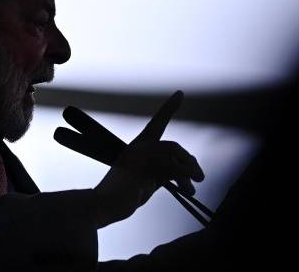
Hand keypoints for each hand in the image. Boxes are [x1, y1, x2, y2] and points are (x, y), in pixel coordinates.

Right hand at [92, 91, 203, 227]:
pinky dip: (185, 177)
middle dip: (188, 161)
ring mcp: (138, 156)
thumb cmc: (121, 198)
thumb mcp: (146, 181)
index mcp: (136, 148)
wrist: (100, 205)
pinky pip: (173, 168)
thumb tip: (188, 176)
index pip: (156, 123)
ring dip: (189, 171)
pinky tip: (188, 190)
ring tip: (191, 189)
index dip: (169, 108)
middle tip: (199, 177)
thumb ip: (162, 174)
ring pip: (173, 154)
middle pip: (172, 146)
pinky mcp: (141, 167)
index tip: (180, 93)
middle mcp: (138, 147)